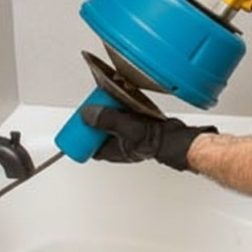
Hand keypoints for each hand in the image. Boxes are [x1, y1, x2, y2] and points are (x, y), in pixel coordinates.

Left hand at [80, 106, 216, 171]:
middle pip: (98, 133)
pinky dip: (119, 109)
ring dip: (106, 113)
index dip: (80, 137)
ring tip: (101, 101)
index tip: (75, 124)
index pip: (90, 147)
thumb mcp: (125, 128)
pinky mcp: (137, 126)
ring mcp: (128, 135)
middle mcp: (119, 145)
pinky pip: (122, 117)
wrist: (175, 138)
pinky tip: (119, 100)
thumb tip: (87, 114)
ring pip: (110, 124)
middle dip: (93, 121)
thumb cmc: (154, 141)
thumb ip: (106, 120)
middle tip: (88, 109)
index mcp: (112, 151)